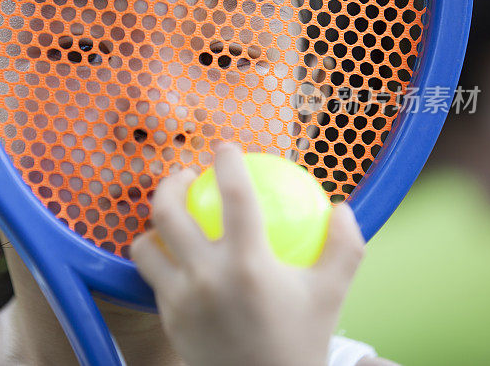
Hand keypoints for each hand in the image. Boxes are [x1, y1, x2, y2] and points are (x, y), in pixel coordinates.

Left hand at [131, 143, 365, 365]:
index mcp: (249, 264)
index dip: (227, 160)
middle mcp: (207, 276)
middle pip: (167, 211)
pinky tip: (176, 258)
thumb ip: (343, 247)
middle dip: (171, 182)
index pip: (235, 194)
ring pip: (146, 245)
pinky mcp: (166, 317)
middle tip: (187, 178)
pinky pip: (152, 277)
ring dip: (155, 225)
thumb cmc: (300, 341)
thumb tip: (342, 207)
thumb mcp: (331, 295)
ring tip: (172, 218)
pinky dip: (160, 260)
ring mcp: (180, 298)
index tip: (226, 147)